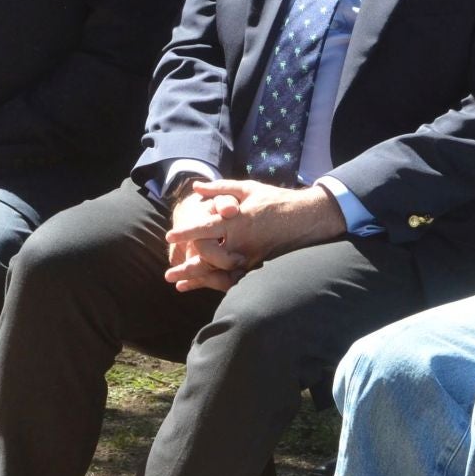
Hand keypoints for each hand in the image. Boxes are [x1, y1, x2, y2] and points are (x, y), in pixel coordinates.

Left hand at [163, 179, 346, 287]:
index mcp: (237, 220)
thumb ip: (220, 189)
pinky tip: (204, 288)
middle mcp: (241, 241)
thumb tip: (196, 187)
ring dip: (198, 280)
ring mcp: (251, 256)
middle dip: (187, 266)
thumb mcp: (248, 188)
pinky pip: (235, 278)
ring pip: (219, 272)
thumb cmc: (275, 200)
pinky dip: (218, 285)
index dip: (185, 233)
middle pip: (207, 257)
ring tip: (179, 285)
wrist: (306, 217)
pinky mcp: (259, 266)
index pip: (204, 228)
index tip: (170, 236)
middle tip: (168, 273)